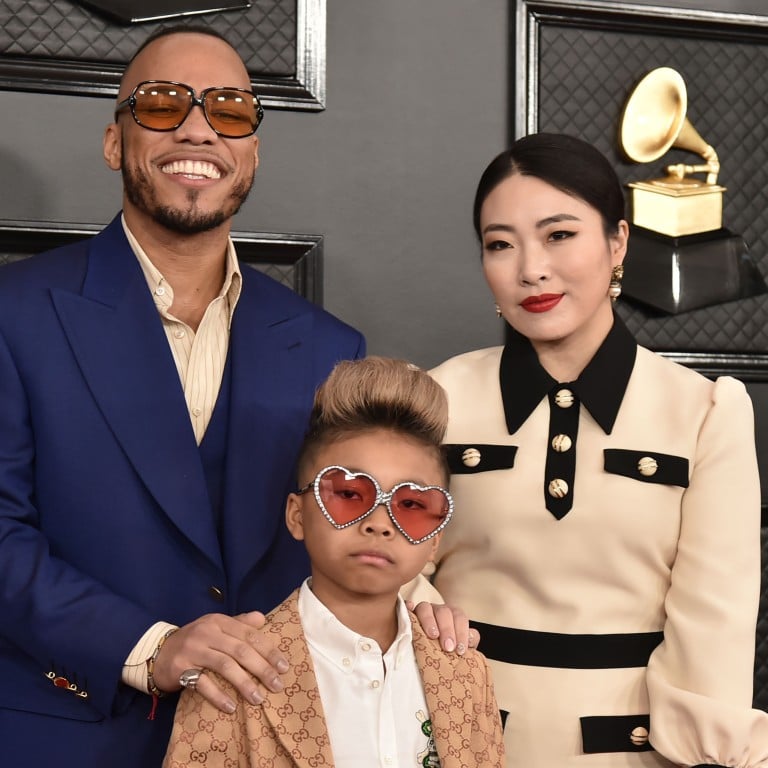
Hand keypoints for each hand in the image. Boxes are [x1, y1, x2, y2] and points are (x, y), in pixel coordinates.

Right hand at [151, 612, 287, 712]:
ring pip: (225, 665)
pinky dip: (218, 696)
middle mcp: (207, 632)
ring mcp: (193, 650)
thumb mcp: (216, 627)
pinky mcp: (181, 668)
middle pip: (240, 650)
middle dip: (262, 668)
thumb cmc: (195, 641)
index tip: (284, 667)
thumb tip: (263, 618)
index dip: (269, 651)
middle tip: (277, 685)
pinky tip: (231, 707)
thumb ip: (239, 623)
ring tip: (258, 699)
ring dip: (244, 683)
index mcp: (219, 621)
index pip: (250, 635)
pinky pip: (203, 683)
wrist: (158, 652)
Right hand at [408, 601, 480, 653]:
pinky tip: (410, 609)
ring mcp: (422, 611)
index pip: (459, 617)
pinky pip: (407, 607)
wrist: (429, 654)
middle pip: (444, 612)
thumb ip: (469, 641)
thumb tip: (471, 638)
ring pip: (425, 607)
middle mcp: (437, 611)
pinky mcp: (408, 614)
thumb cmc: (446, 649)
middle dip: (447, 629)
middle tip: (448, 648)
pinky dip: (409, 607)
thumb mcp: (459, 646)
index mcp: (452, 615)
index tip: (460, 650)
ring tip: (433, 636)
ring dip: (430, 621)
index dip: (462, 632)